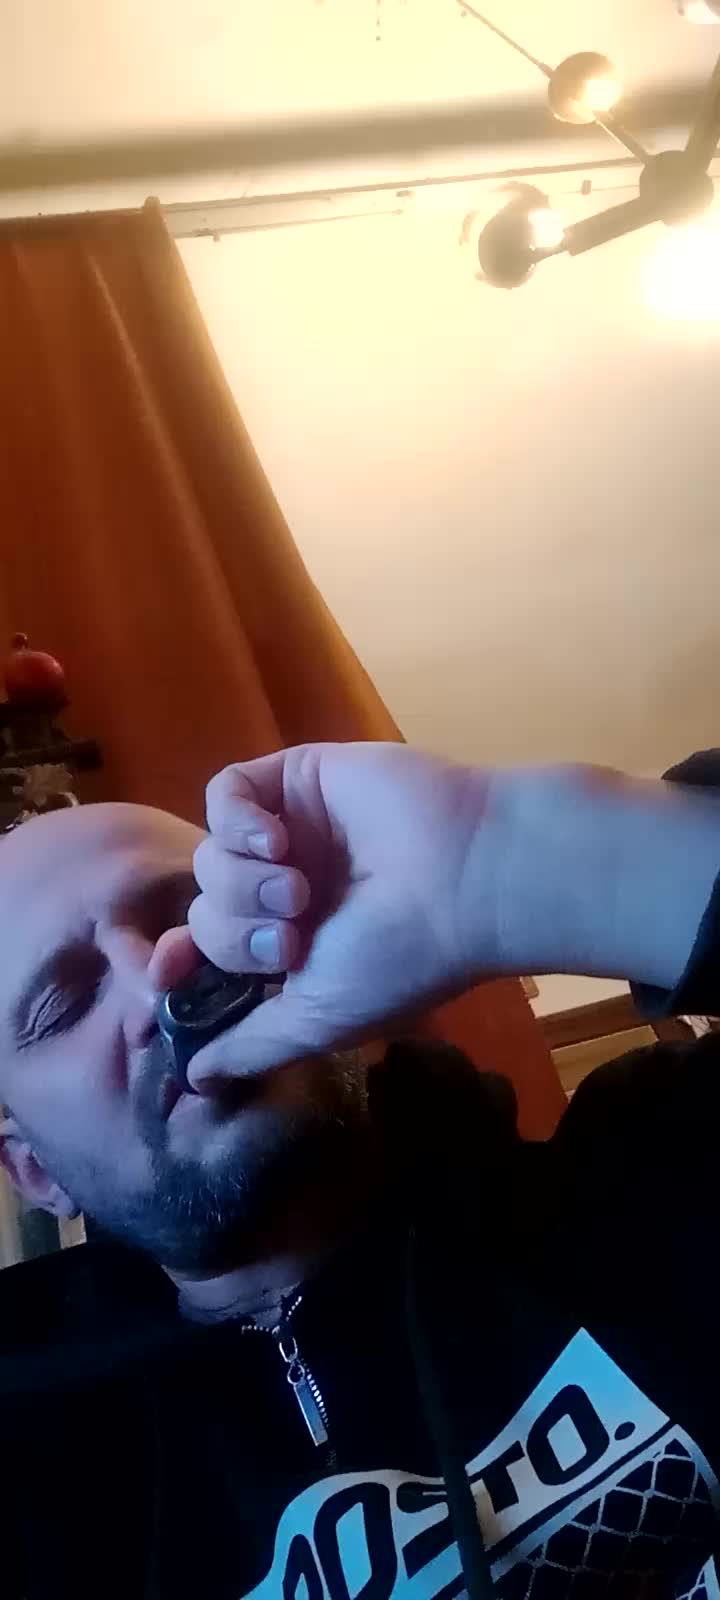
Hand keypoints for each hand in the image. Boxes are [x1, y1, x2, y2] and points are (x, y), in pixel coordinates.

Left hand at [171, 743, 492, 1085]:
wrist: (463, 880)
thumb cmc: (400, 957)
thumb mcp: (319, 1018)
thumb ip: (254, 1045)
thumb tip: (194, 1079)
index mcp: (290, 945)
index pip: (206, 951)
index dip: (179, 961)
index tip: (169, 974)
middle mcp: (284, 889)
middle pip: (205, 908)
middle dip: (234, 930)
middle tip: (288, 939)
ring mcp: (290, 831)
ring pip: (210, 855)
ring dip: (242, 882)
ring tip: (299, 890)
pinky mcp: (295, 779)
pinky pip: (226, 791)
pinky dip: (236, 821)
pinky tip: (275, 841)